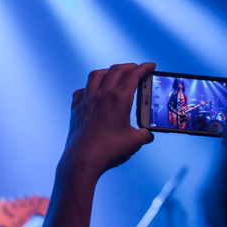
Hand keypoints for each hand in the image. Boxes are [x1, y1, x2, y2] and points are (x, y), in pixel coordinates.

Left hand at [63, 62, 154, 177]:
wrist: (82, 160)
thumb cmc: (108, 150)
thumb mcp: (134, 142)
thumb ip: (144, 135)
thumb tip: (148, 135)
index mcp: (119, 98)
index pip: (134, 75)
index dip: (145, 68)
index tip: (151, 65)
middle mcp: (101, 95)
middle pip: (116, 70)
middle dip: (129, 67)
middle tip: (136, 69)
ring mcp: (86, 101)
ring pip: (96, 75)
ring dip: (108, 71)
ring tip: (114, 74)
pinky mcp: (76, 110)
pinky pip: (81, 91)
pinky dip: (89, 87)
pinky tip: (92, 92)